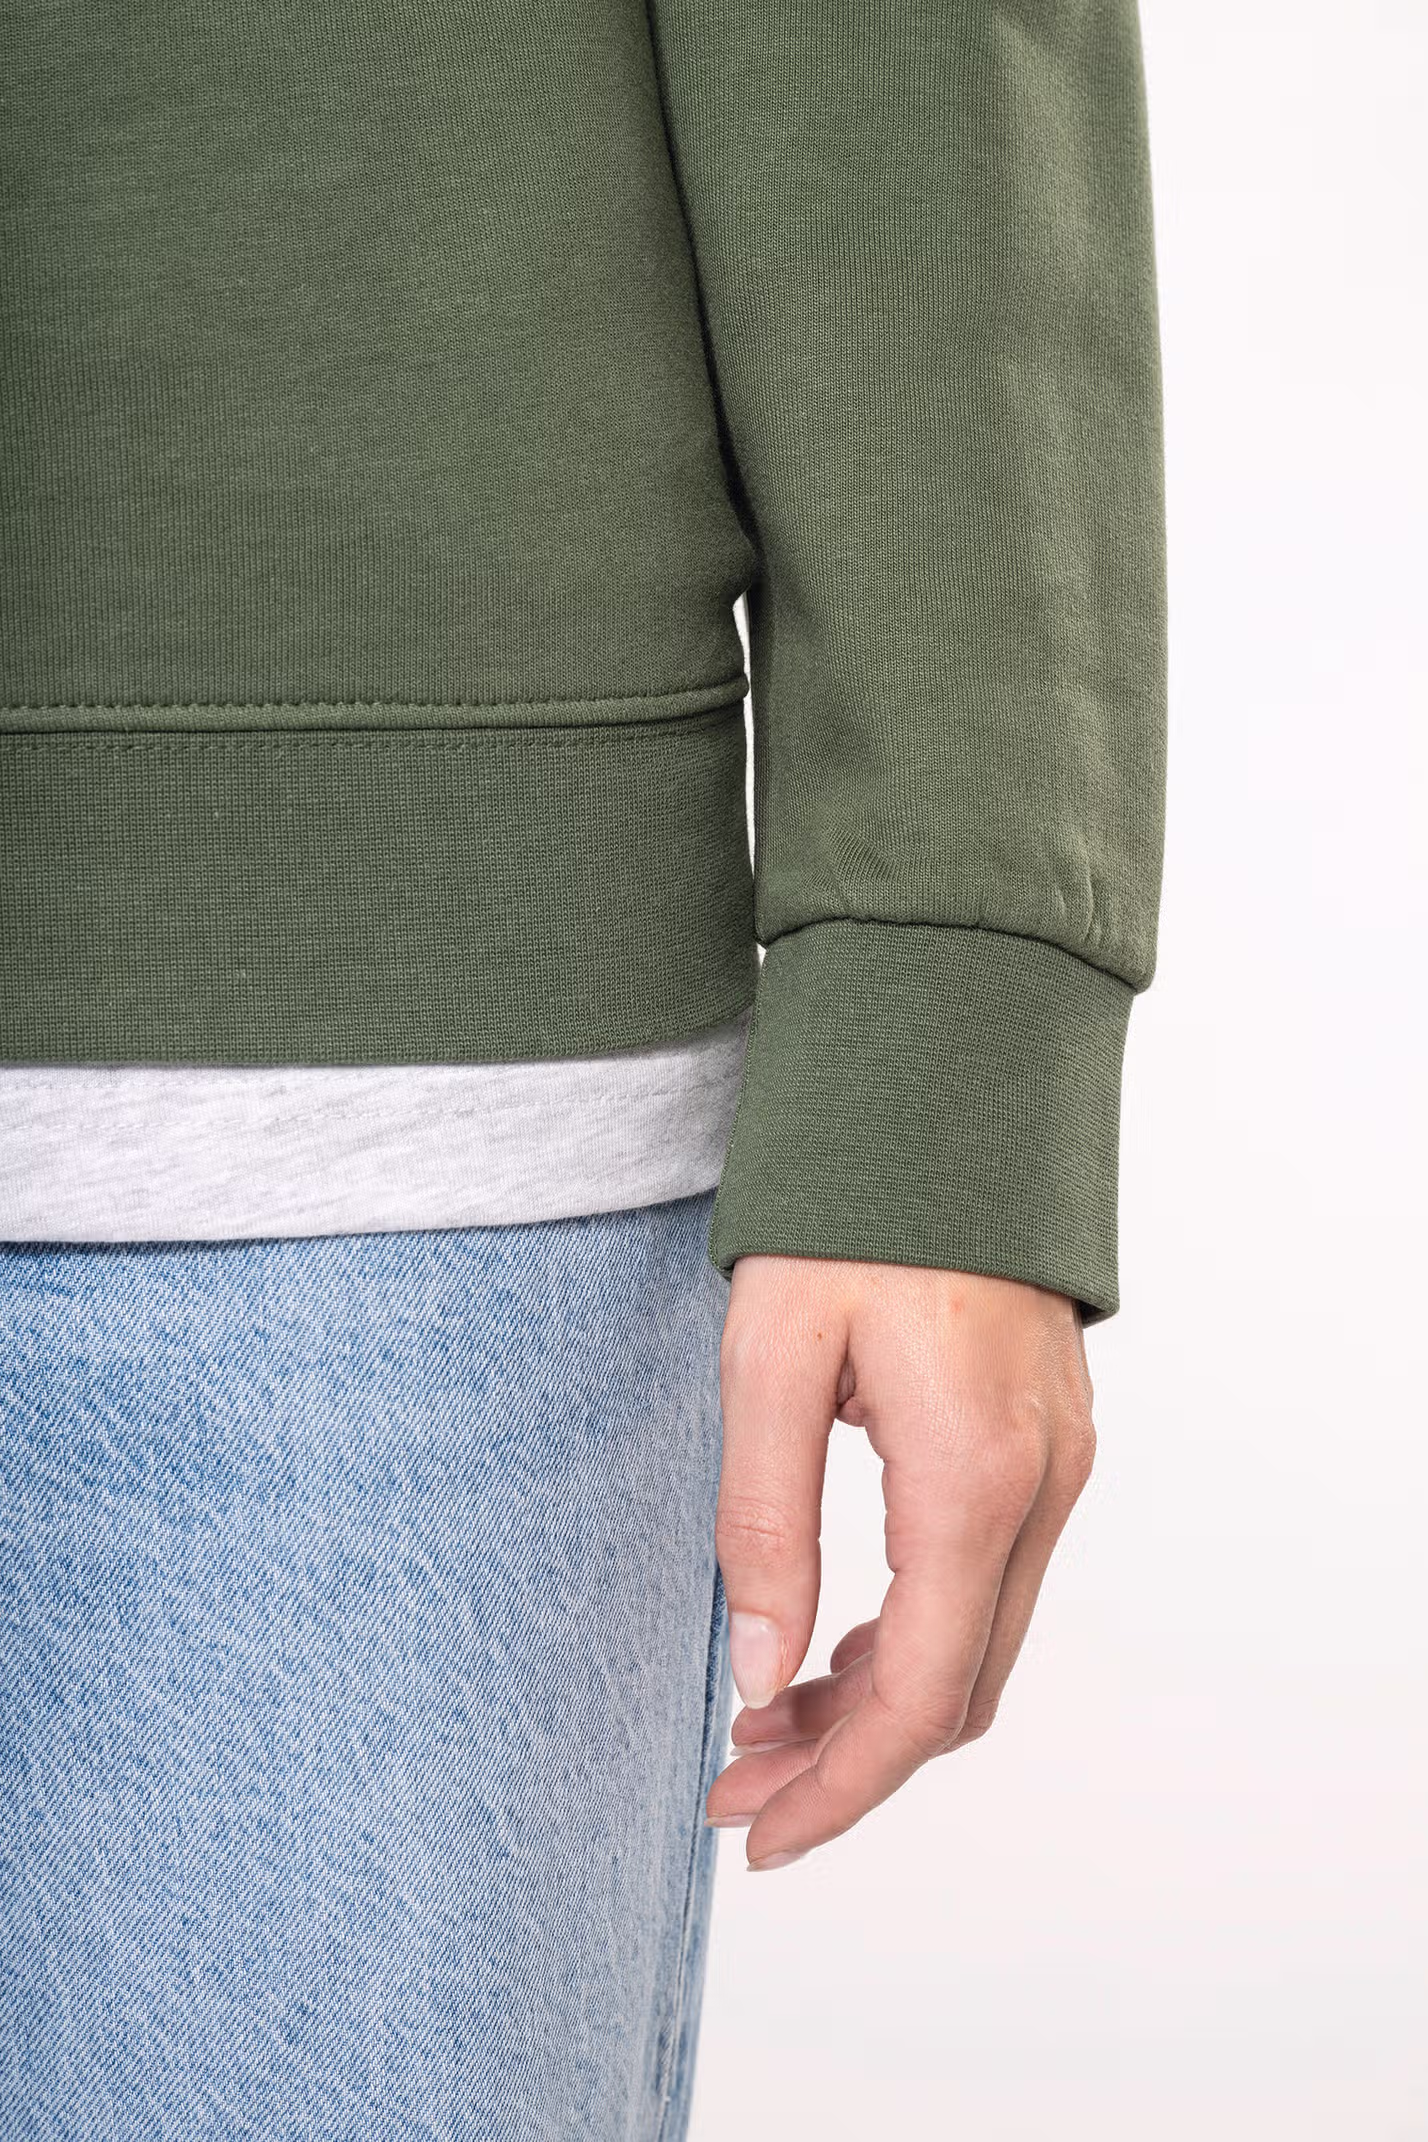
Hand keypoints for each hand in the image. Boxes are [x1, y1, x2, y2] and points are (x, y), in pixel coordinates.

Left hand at [705, 1254, 1097, 1869]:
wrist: (942, 1093)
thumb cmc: (849, 1209)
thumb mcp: (770, 1357)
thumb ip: (765, 1521)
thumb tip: (764, 1673)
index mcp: (972, 1477)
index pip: (920, 1698)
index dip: (841, 1790)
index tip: (758, 1836)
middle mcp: (1040, 1487)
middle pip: (960, 1691)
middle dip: (849, 1760)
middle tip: (735, 1783)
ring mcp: (1056, 1463)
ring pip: (980, 1642)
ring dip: (880, 1702)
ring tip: (768, 1720)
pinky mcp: (1044, 1440)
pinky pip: (992, 1582)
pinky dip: (915, 1636)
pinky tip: (836, 1642)